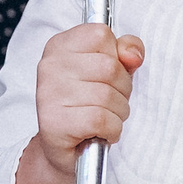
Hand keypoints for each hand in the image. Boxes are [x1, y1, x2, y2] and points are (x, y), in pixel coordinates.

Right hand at [12, 24, 144, 183]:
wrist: (64, 149)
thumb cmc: (89, 104)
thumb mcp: (110, 71)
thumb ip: (126, 52)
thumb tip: (133, 55)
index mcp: (60, 45)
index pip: (102, 34)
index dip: (116, 57)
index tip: (105, 75)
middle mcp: (50, 66)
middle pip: (110, 67)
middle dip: (121, 89)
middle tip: (108, 102)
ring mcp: (49, 93)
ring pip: (108, 96)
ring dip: (117, 113)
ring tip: (104, 118)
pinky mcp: (54, 122)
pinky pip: (102, 120)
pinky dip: (112, 130)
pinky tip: (101, 132)